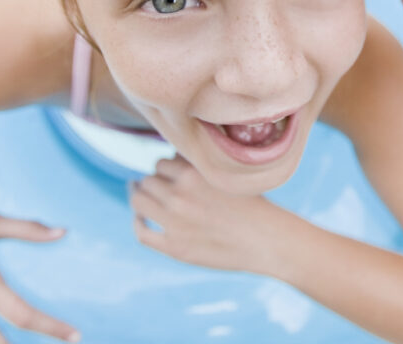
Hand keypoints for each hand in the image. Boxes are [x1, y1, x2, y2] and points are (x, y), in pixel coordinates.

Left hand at [130, 157, 283, 274]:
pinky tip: (140, 218)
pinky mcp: (173, 246)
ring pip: (139, 201)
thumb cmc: (251, 203)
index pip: (161, 163)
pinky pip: (142, 231)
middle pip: (148, 180)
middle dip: (154, 183)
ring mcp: (173, 222)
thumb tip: (173, 157)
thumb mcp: (226, 173)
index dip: (165, 169)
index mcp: (192, 173)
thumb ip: (199, 165)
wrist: (265, 239)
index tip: (171, 175)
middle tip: (161, 188)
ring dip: (140, 196)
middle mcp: (178, 195)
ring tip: (142, 197)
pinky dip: (137, 222)